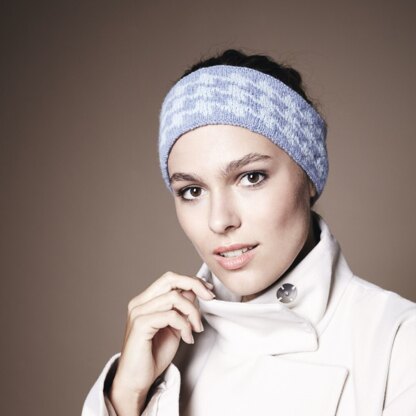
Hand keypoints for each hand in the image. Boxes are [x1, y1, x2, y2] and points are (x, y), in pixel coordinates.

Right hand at [109, 271, 214, 414]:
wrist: (136, 381)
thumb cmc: (154, 355)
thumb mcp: (174, 326)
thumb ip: (181, 308)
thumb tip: (195, 291)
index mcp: (145, 300)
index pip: (170, 279)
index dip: (191, 281)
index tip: (208, 290)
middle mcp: (139, 303)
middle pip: (170, 279)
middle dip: (194, 285)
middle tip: (210, 298)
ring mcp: (138, 312)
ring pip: (174, 297)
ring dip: (192, 312)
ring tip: (196, 329)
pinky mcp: (140, 325)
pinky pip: (170, 315)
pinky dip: (184, 325)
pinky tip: (188, 338)